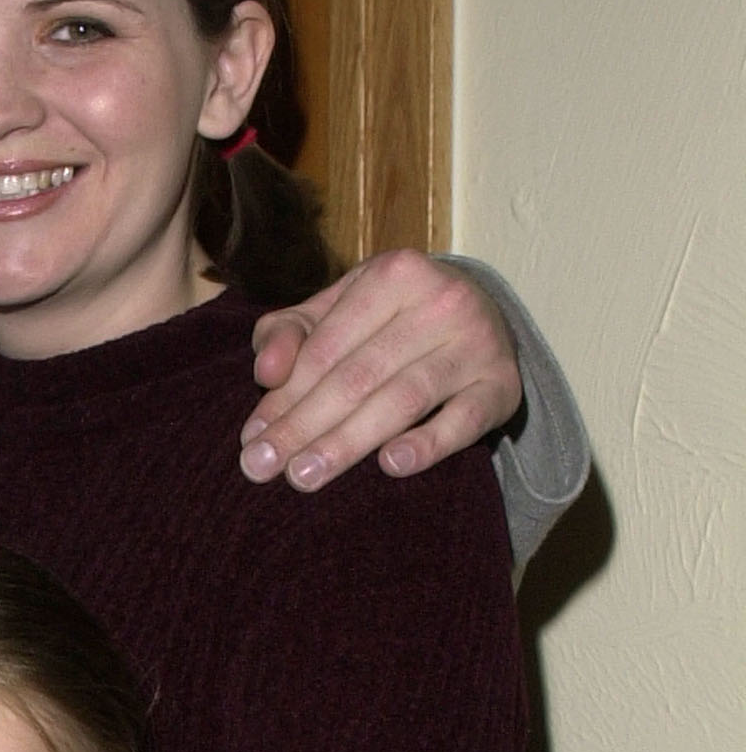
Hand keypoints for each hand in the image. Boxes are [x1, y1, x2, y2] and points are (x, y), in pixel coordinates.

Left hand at [242, 251, 521, 492]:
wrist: (480, 318)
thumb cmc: (390, 319)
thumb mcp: (337, 311)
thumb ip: (288, 334)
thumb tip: (265, 373)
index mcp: (394, 274)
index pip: (327, 346)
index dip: (284, 395)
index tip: (251, 440)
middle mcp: (442, 300)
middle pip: (358, 376)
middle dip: (304, 425)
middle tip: (262, 468)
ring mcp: (477, 342)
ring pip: (403, 399)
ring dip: (348, 441)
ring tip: (304, 477)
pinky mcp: (501, 385)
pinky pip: (464, 420)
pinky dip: (429, 443)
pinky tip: (391, 465)